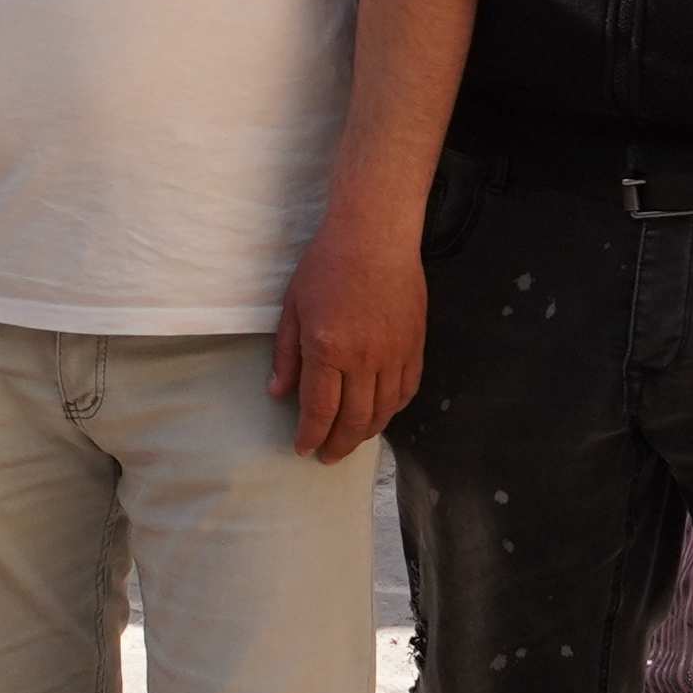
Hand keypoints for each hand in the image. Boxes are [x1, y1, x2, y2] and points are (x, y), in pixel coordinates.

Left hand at [269, 213, 423, 463]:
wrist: (374, 236)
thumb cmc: (326, 265)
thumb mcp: (293, 307)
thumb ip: (287, 355)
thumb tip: (278, 393)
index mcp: (328, 350)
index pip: (319, 409)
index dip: (310, 436)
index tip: (303, 449)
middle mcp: (364, 359)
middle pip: (354, 420)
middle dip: (338, 444)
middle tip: (327, 456)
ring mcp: (394, 354)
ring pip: (383, 411)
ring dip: (366, 433)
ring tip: (351, 441)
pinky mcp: (414, 346)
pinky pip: (407, 390)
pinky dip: (393, 410)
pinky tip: (380, 415)